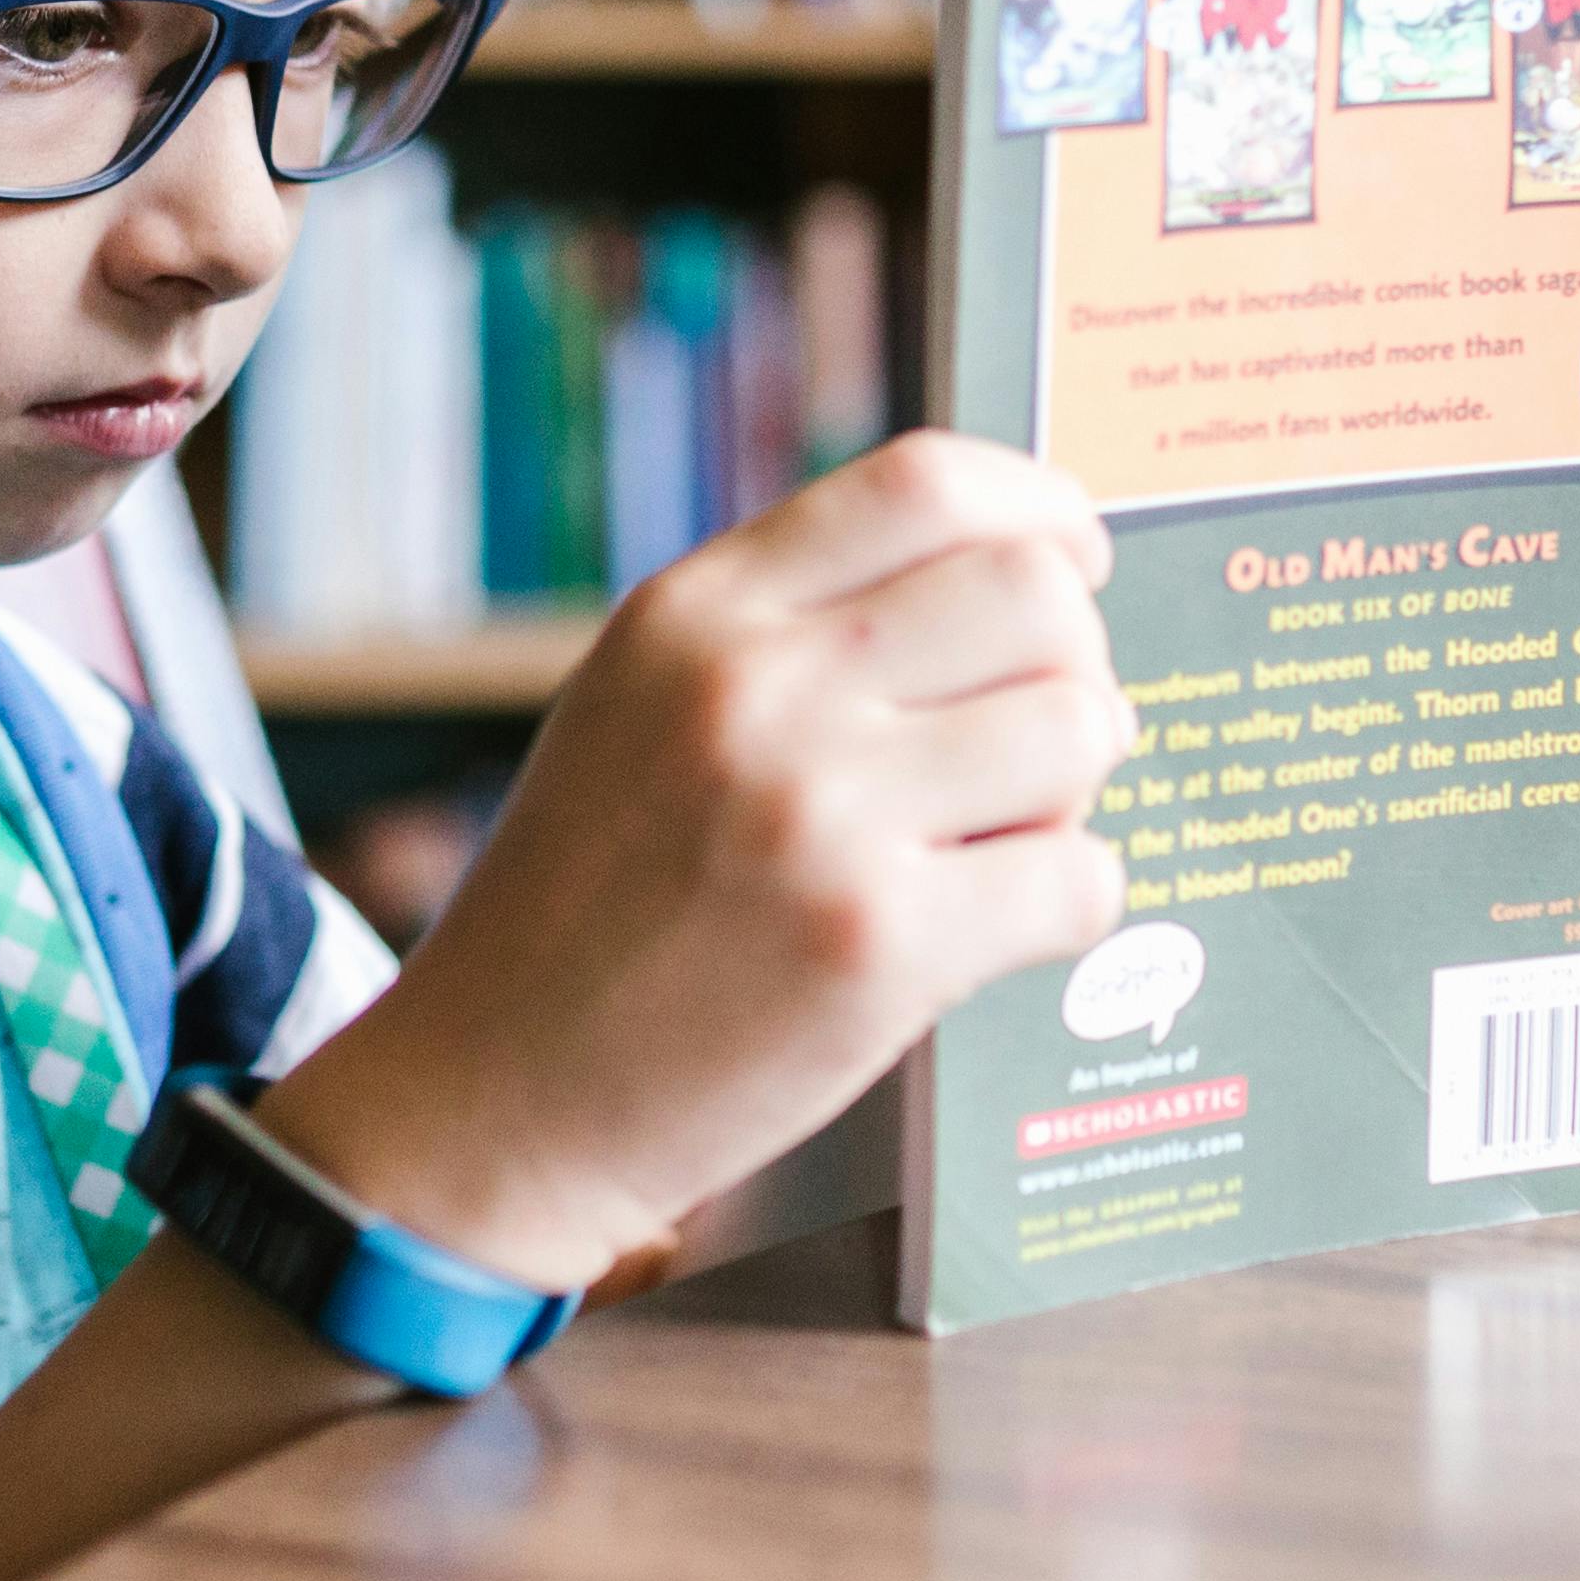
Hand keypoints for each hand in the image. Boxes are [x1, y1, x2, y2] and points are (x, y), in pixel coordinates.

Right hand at [255, 431, 1133, 1292]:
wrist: (498, 1097)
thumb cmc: (589, 904)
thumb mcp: (639, 705)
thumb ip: (786, 625)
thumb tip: (1000, 569)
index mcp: (695, 611)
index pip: (925, 483)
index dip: (1040, 508)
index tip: (1076, 557)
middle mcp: (757, 688)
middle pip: (1034, 594)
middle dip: (1073, 664)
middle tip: (1037, 740)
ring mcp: (821, 814)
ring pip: (1080, 728)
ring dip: (1075, 790)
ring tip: (1005, 840)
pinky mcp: (878, 946)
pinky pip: (1078, 879)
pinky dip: (1071, 905)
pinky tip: (999, 929)